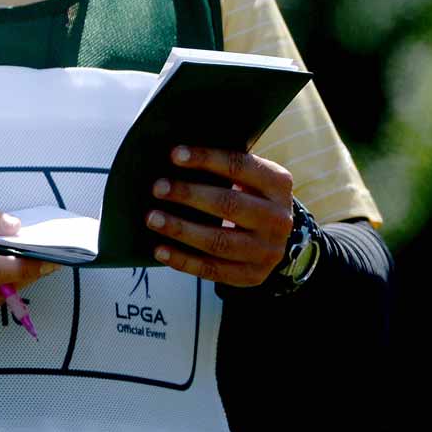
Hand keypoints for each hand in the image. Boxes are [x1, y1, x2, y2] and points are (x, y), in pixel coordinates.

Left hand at [146, 146, 293, 286]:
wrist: (273, 236)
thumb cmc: (247, 196)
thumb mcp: (249, 178)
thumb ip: (223, 169)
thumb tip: (174, 159)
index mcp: (278, 183)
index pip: (240, 167)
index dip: (207, 159)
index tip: (175, 155)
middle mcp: (279, 218)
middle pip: (229, 204)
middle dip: (189, 195)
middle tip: (158, 188)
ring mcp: (268, 250)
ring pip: (219, 241)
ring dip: (181, 229)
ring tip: (153, 219)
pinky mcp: (253, 275)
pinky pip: (213, 270)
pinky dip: (183, 260)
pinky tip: (160, 250)